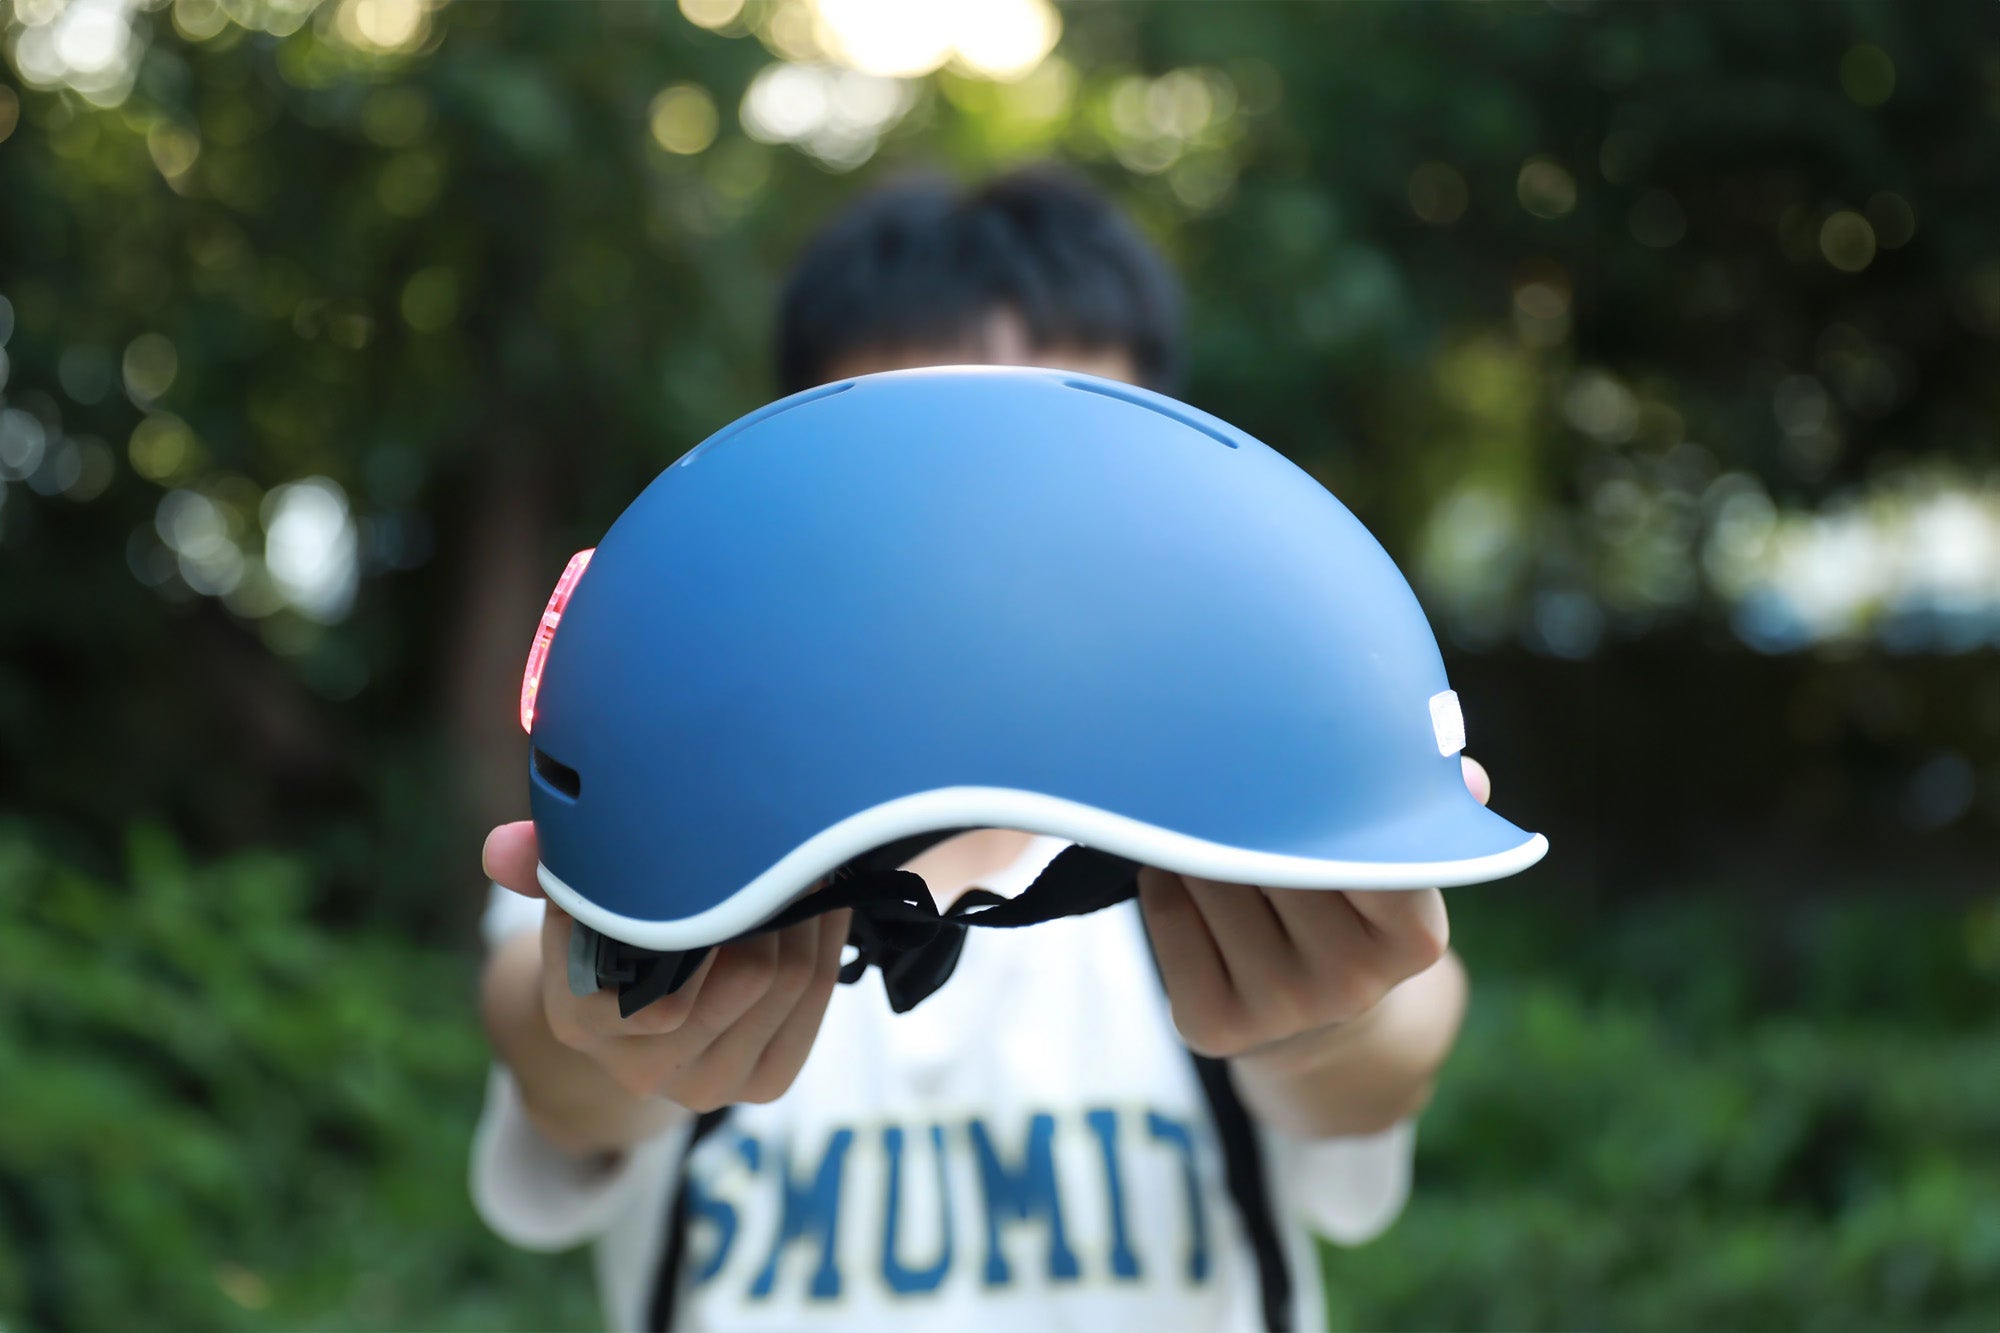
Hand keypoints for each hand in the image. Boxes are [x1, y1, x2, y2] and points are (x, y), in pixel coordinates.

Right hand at [482, 821, 849, 1113]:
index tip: (739, 849)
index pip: (670, 983)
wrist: (628, 1008)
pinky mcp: (763, 1084)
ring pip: (793, 984)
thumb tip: (500, 850)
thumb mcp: (571, 895)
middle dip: (779, 902)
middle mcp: (642, 1068)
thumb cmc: (604, 930)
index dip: (717, 908)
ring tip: (804, 868)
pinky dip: (828, 948)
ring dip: (810, 918)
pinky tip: (820, 910)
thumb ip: (540, 867)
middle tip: (789, 848)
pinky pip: (816, 1006)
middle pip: (754, 975)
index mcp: (583, 1020)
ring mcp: (707, 1086)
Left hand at [1138, 756, 1487, 1063]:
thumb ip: (1428, 815)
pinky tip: (1190, 885)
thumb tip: (1471, 777)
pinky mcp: (1215, 1025)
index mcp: (1413, 934)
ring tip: (1216, 836)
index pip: (1361, 842)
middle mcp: (1351, 981)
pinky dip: (1166, 885)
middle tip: (1235, 775)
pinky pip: (1167, 915)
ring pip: (1210, 877)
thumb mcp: (1399, 867)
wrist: (1317, 1019)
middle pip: (1271, 850)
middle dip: (1244, 808)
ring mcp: (1281, 1009)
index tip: (1295, 763)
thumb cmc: (1353, 907)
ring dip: (1197, 841)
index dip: (1318, 796)